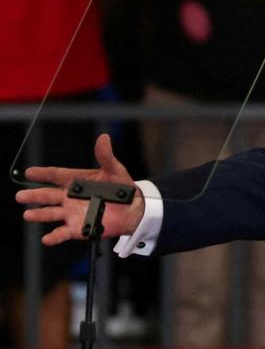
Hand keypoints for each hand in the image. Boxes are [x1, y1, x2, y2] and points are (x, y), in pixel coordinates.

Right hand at [15, 134, 144, 245]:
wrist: (132, 208)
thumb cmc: (120, 187)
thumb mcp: (114, 169)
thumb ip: (105, 156)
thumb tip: (104, 138)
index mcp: (76, 181)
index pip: (56, 175)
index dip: (43, 174)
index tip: (30, 172)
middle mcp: (69, 197)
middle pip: (48, 195)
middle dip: (35, 195)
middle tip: (21, 196)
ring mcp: (71, 213)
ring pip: (51, 213)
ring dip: (40, 214)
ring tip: (28, 214)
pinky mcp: (78, 228)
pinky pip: (63, 233)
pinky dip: (54, 236)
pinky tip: (47, 238)